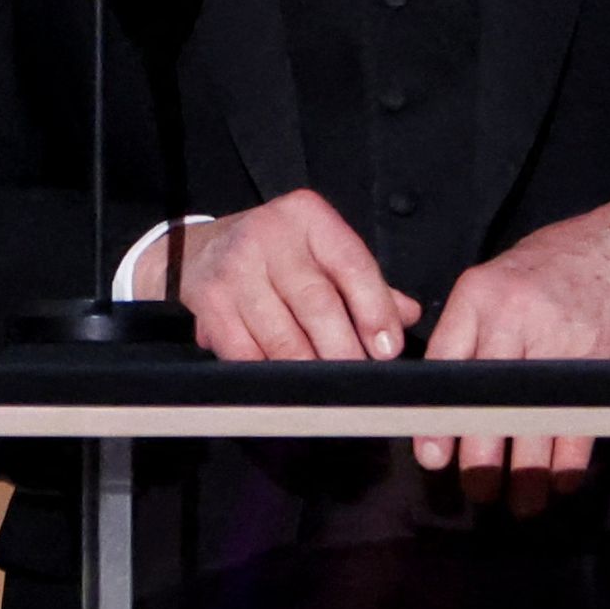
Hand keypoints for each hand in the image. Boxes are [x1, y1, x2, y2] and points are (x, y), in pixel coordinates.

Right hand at [139, 188, 421, 361]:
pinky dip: (270, 375)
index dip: (374, 310)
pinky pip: (245, 352)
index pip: (352, 264)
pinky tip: (286, 387)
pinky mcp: (209, 301)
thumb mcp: (321, 251)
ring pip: (282, 335)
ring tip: (329, 391)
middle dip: (343, 350)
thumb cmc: (274, 253)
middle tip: (360, 379)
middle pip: (317, 303)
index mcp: (308, 217)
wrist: (201, 248)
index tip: (387, 348)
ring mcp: (235, 268)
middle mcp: (269, 236)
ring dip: (309, 370)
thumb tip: (408, 314)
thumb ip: (365, 283)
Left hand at [413, 189, 609, 511]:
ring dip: (525, 474)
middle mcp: (516, 319)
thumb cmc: (552, 268)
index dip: (436, 419)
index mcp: (480, 297)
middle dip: (480, 458)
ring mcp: (562, 342)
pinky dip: (570, 463)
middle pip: (487, 403)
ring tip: (518, 502)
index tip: (432, 457)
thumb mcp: (495, 280)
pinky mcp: (600, 363)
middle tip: (475, 487)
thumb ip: (466, 331)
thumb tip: (436, 397)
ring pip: (533, 423)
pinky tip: (559, 484)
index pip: (446, 365)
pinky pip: (580, 426)